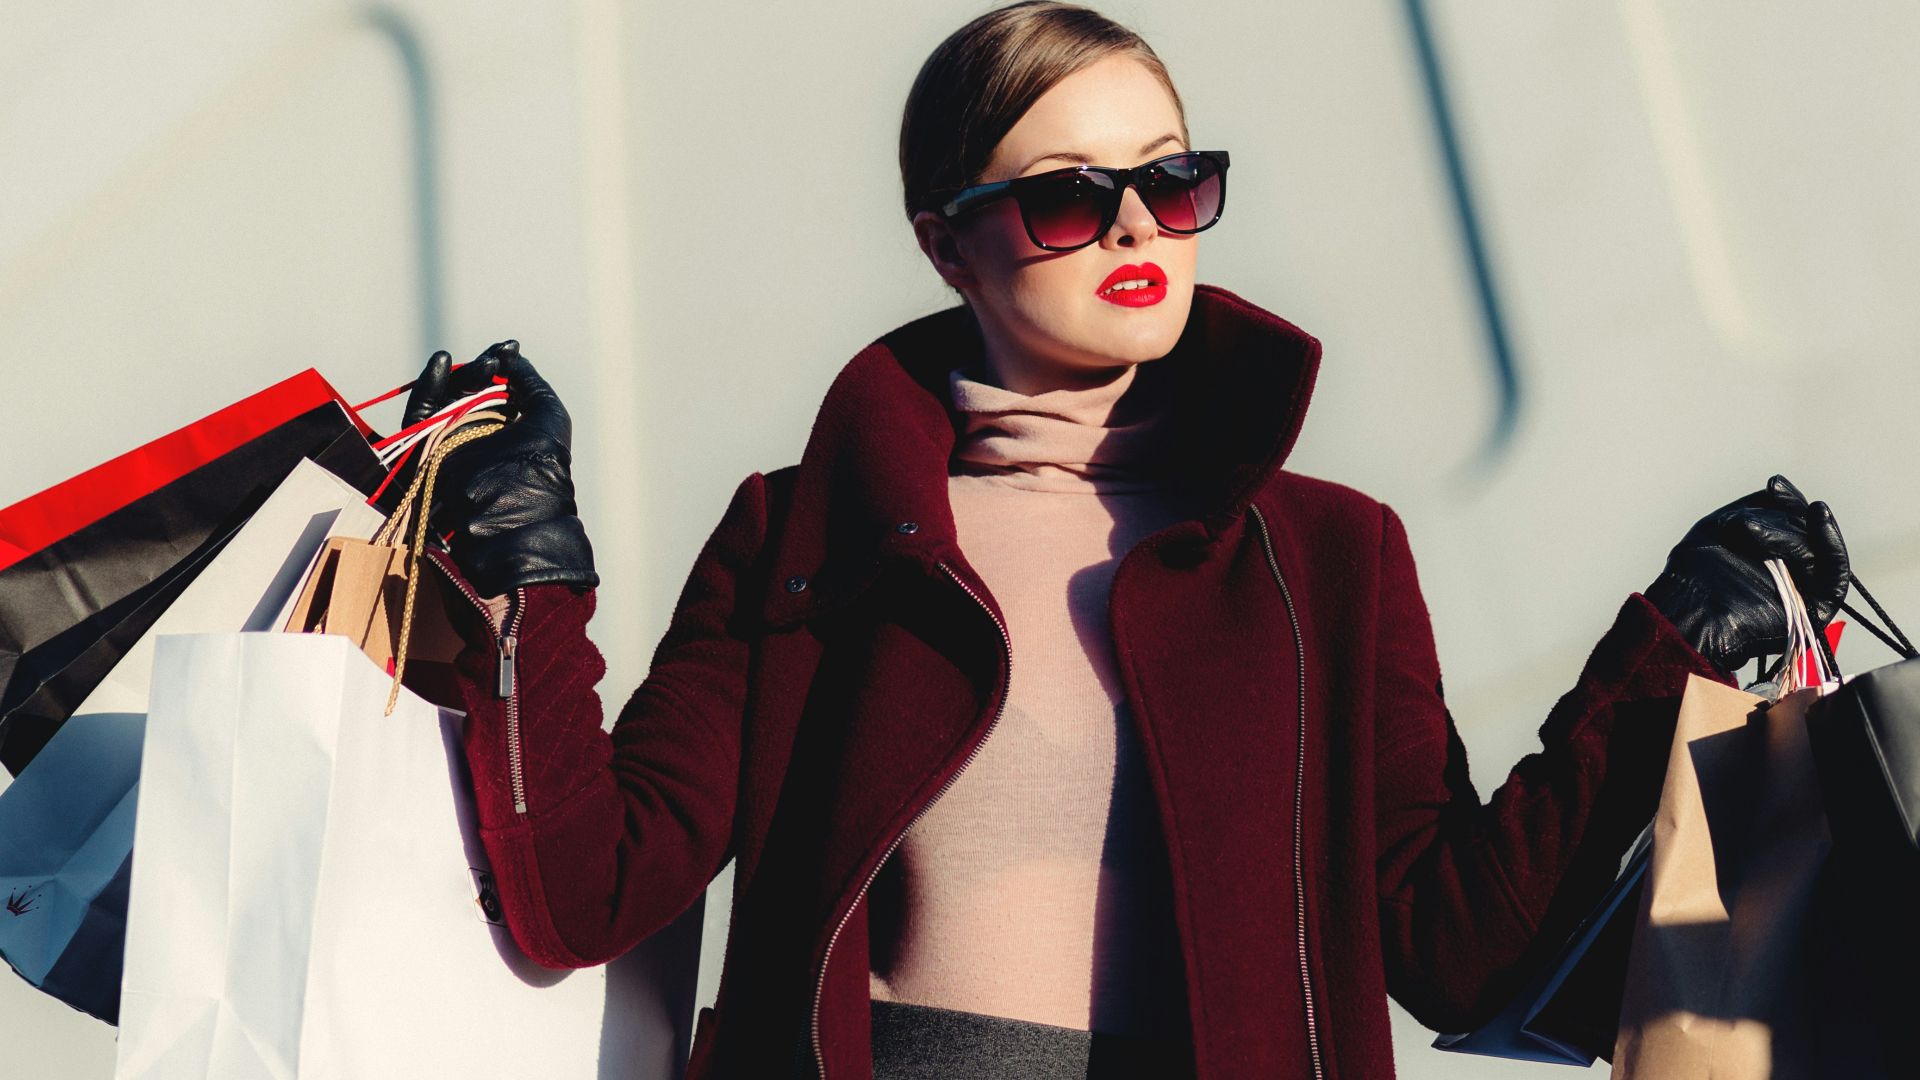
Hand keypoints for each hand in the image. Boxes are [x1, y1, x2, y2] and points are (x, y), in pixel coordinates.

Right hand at [404, 340, 597, 596]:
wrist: (514, 510)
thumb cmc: (541, 463)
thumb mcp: (547, 413)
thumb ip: (529, 380)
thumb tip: (510, 354)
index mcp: (507, 429)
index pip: (495, 389)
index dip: (499, 365)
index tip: (508, 348)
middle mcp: (477, 435)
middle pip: (468, 390)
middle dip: (480, 369)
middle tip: (493, 362)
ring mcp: (450, 443)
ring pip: (445, 399)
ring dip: (459, 375)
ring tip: (479, 367)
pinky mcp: (425, 452)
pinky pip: (419, 416)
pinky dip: (428, 388)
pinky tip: (441, 362)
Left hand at [1643, 474, 1847, 674]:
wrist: (1688, 615)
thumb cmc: (1695, 575)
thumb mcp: (1720, 528)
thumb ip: (1754, 508)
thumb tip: (1779, 487)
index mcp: (1770, 556)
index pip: (1792, 523)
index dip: (1787, 502)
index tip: (1775, 484)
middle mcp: (1790, 572)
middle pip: (1806, 533)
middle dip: (1784, 517)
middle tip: (1757, 514)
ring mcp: (1805, 590)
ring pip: (1817, 549)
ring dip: (1792, 532)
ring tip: (1752, 532)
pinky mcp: (1817, 609)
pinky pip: (1836, 575)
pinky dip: (1832, 545)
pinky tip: (1819, 518)